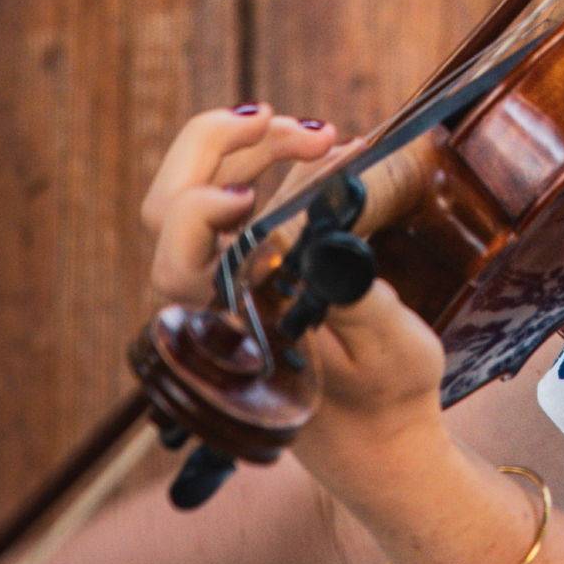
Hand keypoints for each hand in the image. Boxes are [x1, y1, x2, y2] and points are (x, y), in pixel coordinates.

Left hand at [139, 103, 446, 515]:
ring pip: (202, 192)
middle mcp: (213, 302)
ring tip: (322, 133)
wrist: (382, 445)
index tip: (253, 190)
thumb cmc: (388, 401)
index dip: (202, 206)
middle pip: (169, 204)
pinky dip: (269, 164)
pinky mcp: (253, 269)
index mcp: (231, 329)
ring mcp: (227, 282)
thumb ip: (357, 296)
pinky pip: (238, 202)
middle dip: (217, 145)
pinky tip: (323, 151)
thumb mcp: (393, 351)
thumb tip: (332, 239)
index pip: (176, 253)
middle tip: (280, 118)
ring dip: (252, 147)